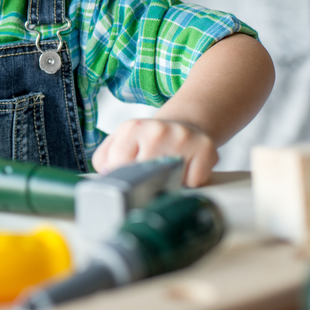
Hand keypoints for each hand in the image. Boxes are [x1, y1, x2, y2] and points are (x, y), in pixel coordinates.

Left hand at [91, 118, 217, 186]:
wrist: (184, 125)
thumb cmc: (149, 140)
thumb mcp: (120, 141)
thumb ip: (104, 159)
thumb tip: (107, 175)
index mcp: (131, 128)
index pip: (118, 163)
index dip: (121, 178)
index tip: (126, 181)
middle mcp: (156, 130)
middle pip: (144, 175)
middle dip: (144, 184)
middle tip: (148, 179)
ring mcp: (182, 138)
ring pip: (169, 181)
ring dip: (167, 185)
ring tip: (166, 172)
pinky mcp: (205, 148)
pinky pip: (193, 183)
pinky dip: (189, 184)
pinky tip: (185, 171)